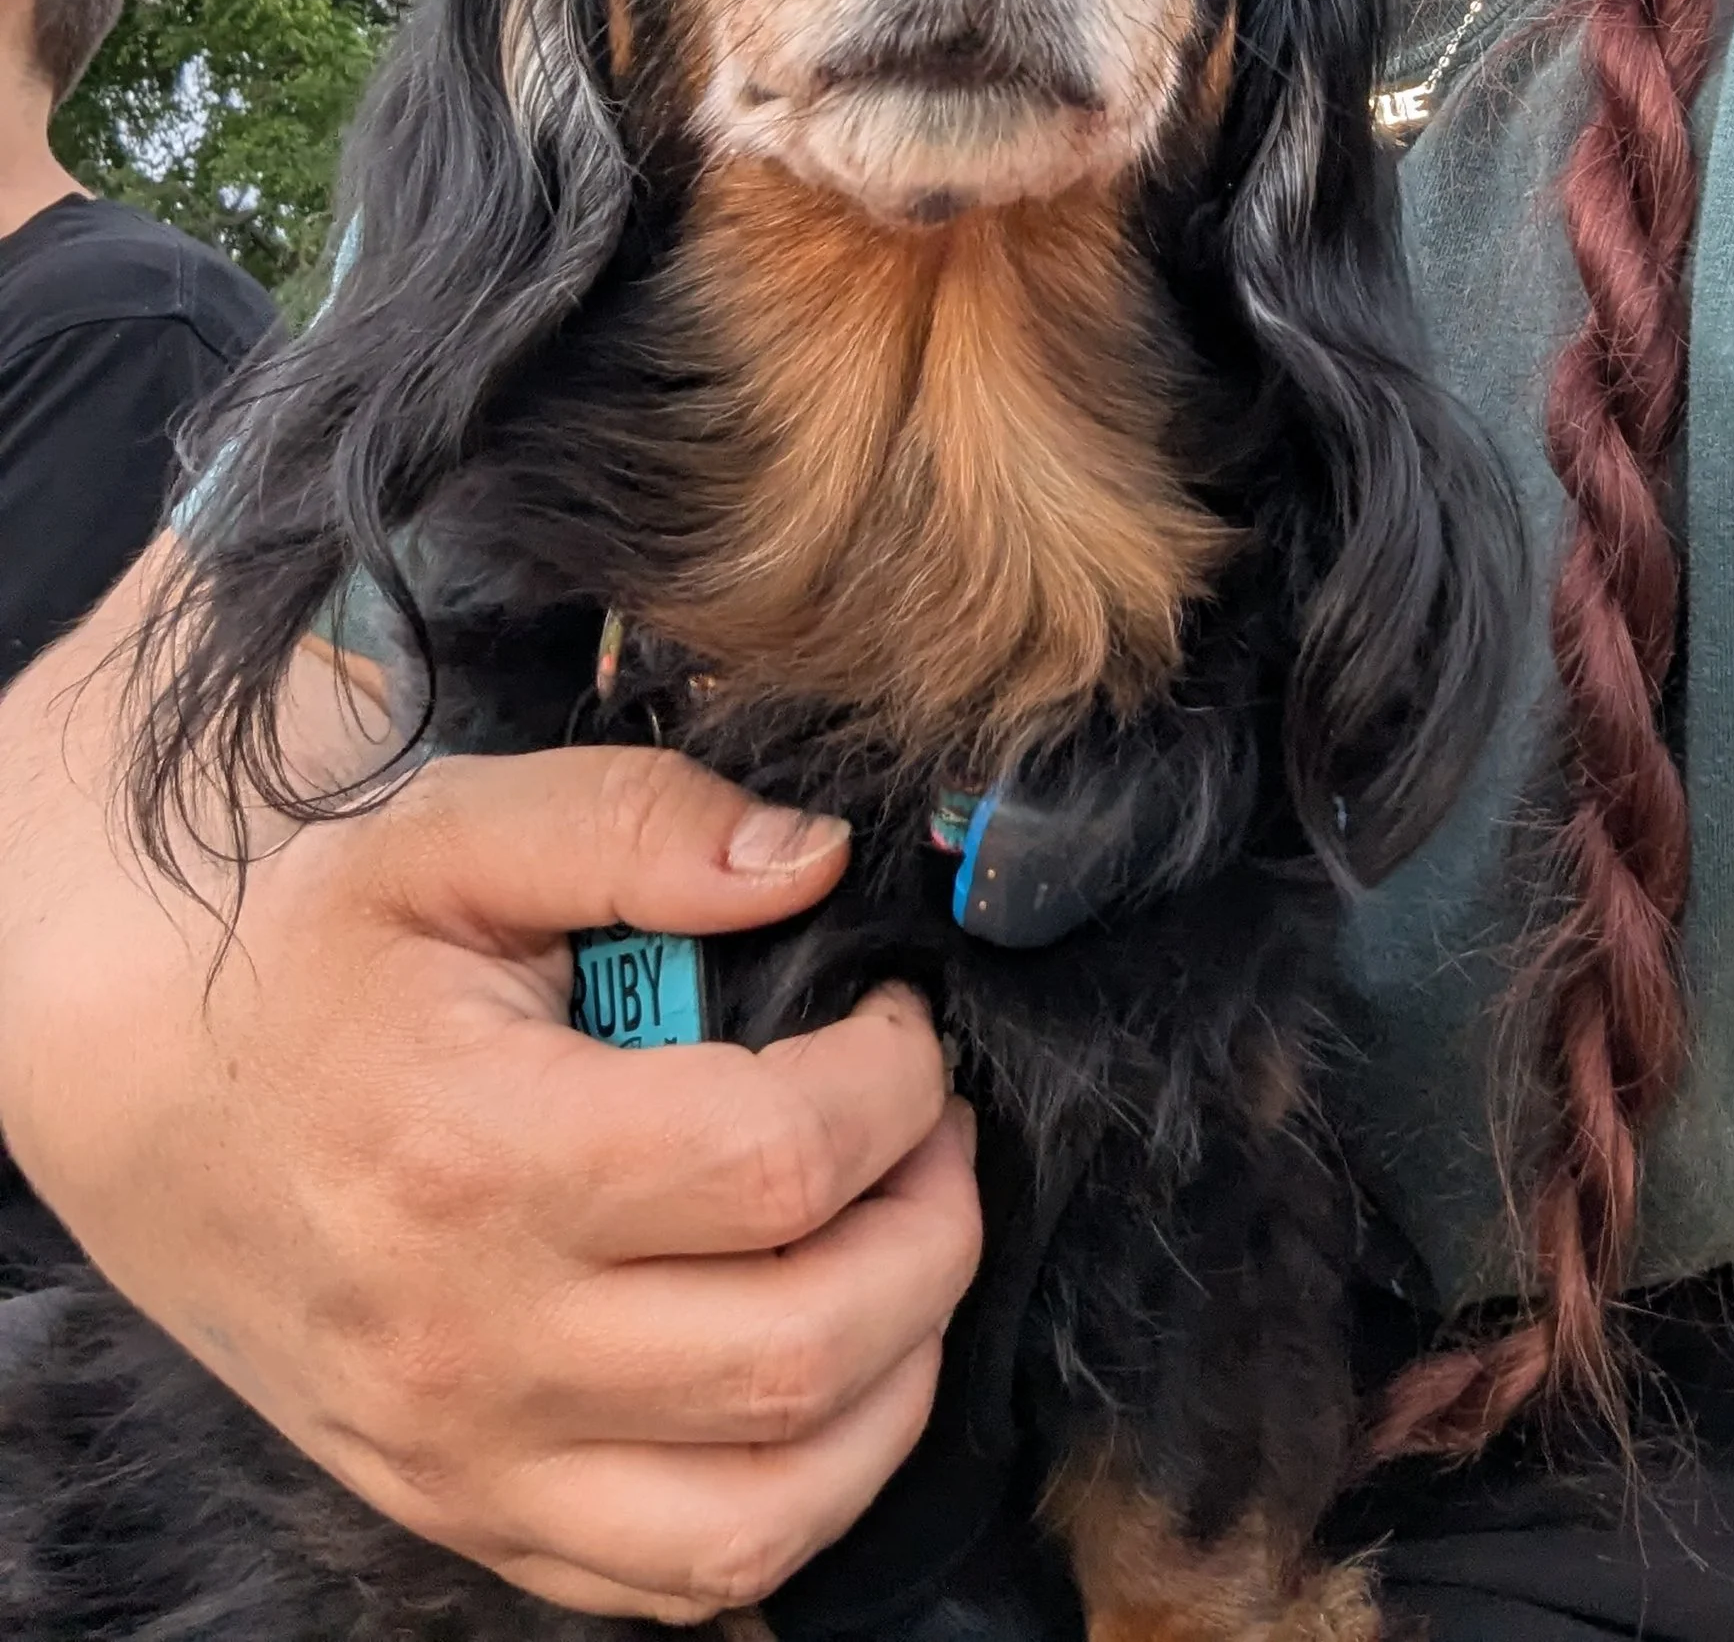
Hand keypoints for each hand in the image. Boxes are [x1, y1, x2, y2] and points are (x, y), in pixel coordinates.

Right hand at [0, 547, 983, 1621]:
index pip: (779, 1160)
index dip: (897, 1083)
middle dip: (931, 1227)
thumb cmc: (314, 951)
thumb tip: (812, 861)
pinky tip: (821, 1373)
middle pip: (804, 1348)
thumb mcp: (453, 830)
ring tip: (900, 1246)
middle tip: (931, 1130)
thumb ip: (640, 824)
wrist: (145, 1083)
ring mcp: (467, 1459)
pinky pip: (678, 1581)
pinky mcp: (465, 1517)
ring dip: (894, 1379)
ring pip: (767, 1506)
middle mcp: (474, 1343)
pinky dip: (795, 1499)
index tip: (900, 1021)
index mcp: (479, 1159)